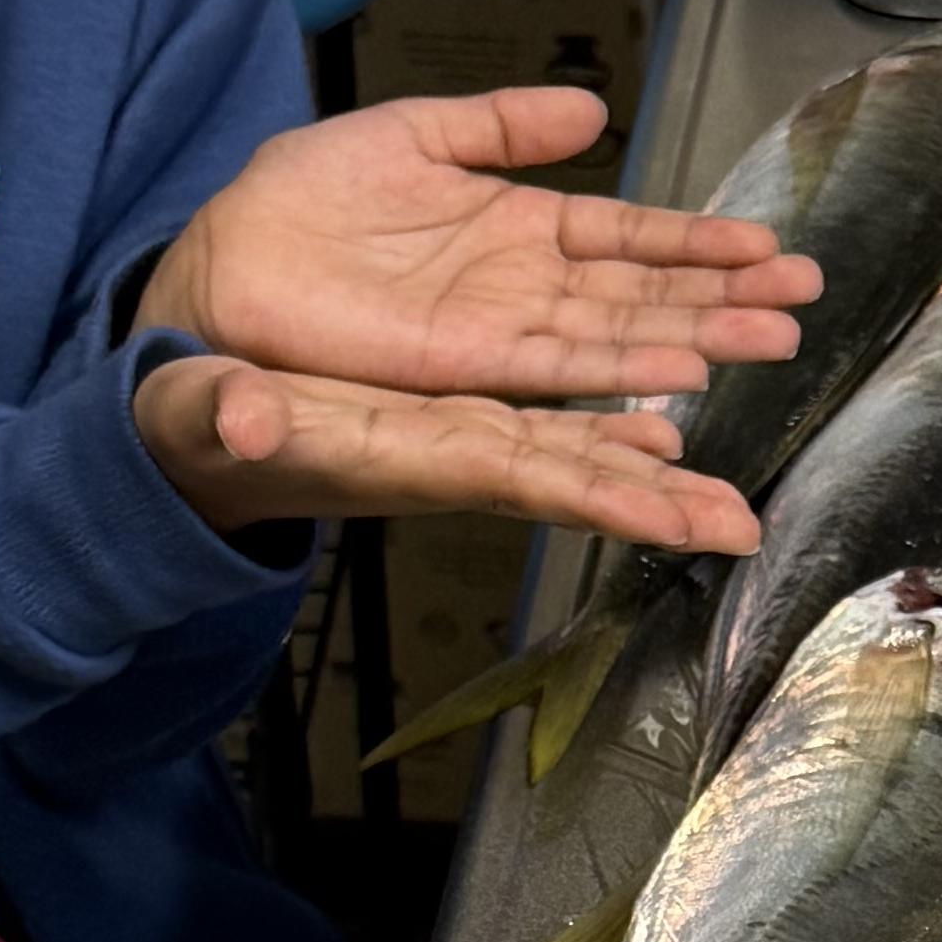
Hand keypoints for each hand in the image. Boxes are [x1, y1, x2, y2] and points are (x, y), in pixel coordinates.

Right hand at [137, 346, 764, 557]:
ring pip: (577, 452)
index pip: (519, 479)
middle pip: (574, 482)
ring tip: (731, 494)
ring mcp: (460, 440)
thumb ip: (222, 416)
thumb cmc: (197, 431)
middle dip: (659, 504)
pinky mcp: (456, 416)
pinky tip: (661, 419)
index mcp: (404, 459)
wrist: (195, 439)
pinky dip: (608, 425)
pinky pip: (548, 423)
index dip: (599, 492)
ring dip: (657, 466)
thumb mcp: (202, 414)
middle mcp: (451, 458)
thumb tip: (241, 422)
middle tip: (745, 527)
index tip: (677, 517)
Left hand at [145, 87, 817, 406]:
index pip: (630, 234)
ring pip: (619, 338)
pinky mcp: (464, 368)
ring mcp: (500, 332)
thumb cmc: (300, 202)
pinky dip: (620, 379)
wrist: (222, 261)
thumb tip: (588, 109)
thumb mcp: (412, 136)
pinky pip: (558, 374)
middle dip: (725, 298)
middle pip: (645, 293)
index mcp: (519, 227)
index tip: (767, 247)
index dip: (698, 242)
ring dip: (696, 340)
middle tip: (805, 301)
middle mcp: (523, 288)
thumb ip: (500, 125)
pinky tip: (677, 381)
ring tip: (771, 340)